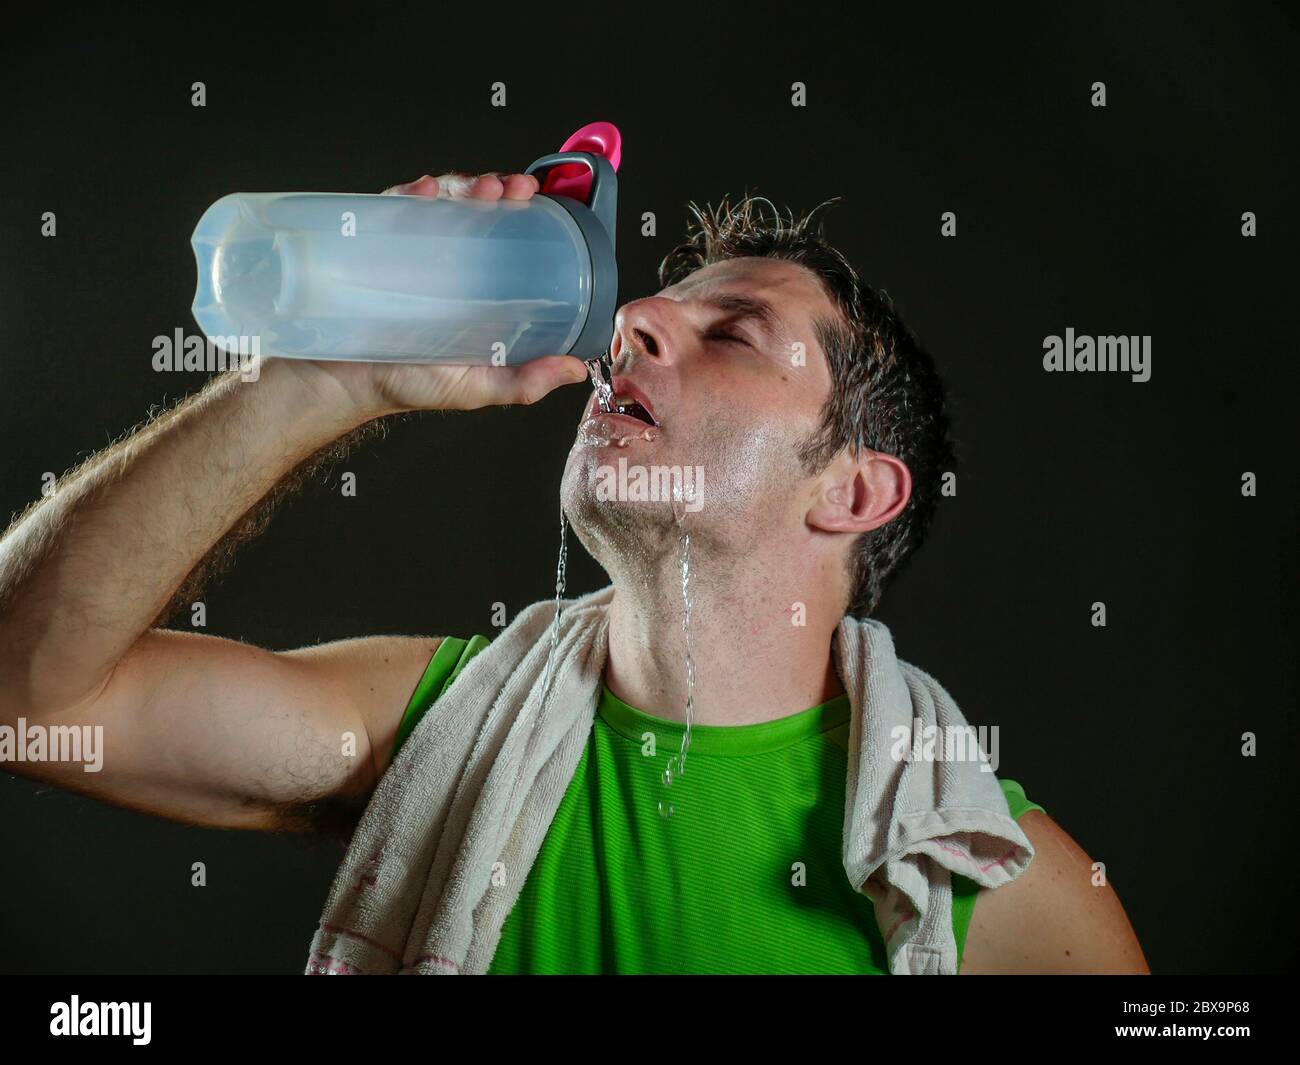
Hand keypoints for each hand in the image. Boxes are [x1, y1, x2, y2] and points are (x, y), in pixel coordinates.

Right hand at [292, 170, 589, 417]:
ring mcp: (408, 250)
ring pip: (440, 201)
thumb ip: (525, 382)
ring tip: (482, 189)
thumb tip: (575, 369)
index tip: (539, 204)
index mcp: (473, 289)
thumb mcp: (477, 387)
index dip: (525, 216)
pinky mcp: (373, 244)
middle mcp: (445, 264)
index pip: (504, 239)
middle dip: (497, 189)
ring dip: (463, 184)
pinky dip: (411, 192)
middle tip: (513, 189)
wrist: (337, 383)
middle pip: (475, 211)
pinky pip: (393, 207)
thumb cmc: (406, 383)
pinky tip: (426, 191)